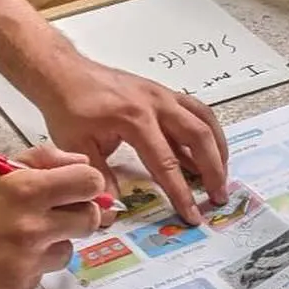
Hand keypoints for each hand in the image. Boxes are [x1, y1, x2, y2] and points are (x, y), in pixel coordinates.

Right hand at [0, 146, 108, 288]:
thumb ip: (43, 160)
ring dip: (53, 244)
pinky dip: (30, 267)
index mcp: (29, 190)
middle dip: (79, 215)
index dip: (88, 186)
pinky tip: (6, 257)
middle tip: (58, 215)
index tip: (79, 190)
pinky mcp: (18, 288)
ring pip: (67, 252)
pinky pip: (42, 276)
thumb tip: (81, 164)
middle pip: (89, 220)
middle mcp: (32, 227)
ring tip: (22, 238)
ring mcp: (26, 262)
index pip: (90, 183)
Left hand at [35, 55, 227, 222]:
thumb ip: (100, 178)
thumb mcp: (78, 147)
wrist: (65, 73)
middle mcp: (156, 104)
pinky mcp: (163, 92)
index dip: (182, 193)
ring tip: (222, 174)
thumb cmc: (69, 107)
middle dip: (214, 170)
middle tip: (219, 197)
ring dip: (218, 147)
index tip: (193, 215)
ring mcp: (163, 95)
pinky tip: (206, 150)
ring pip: (204, 119)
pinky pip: (195, 110)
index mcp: (135, 120)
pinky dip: (207, 130)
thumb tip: (114, 209)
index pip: (166, 163)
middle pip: (198, 137)